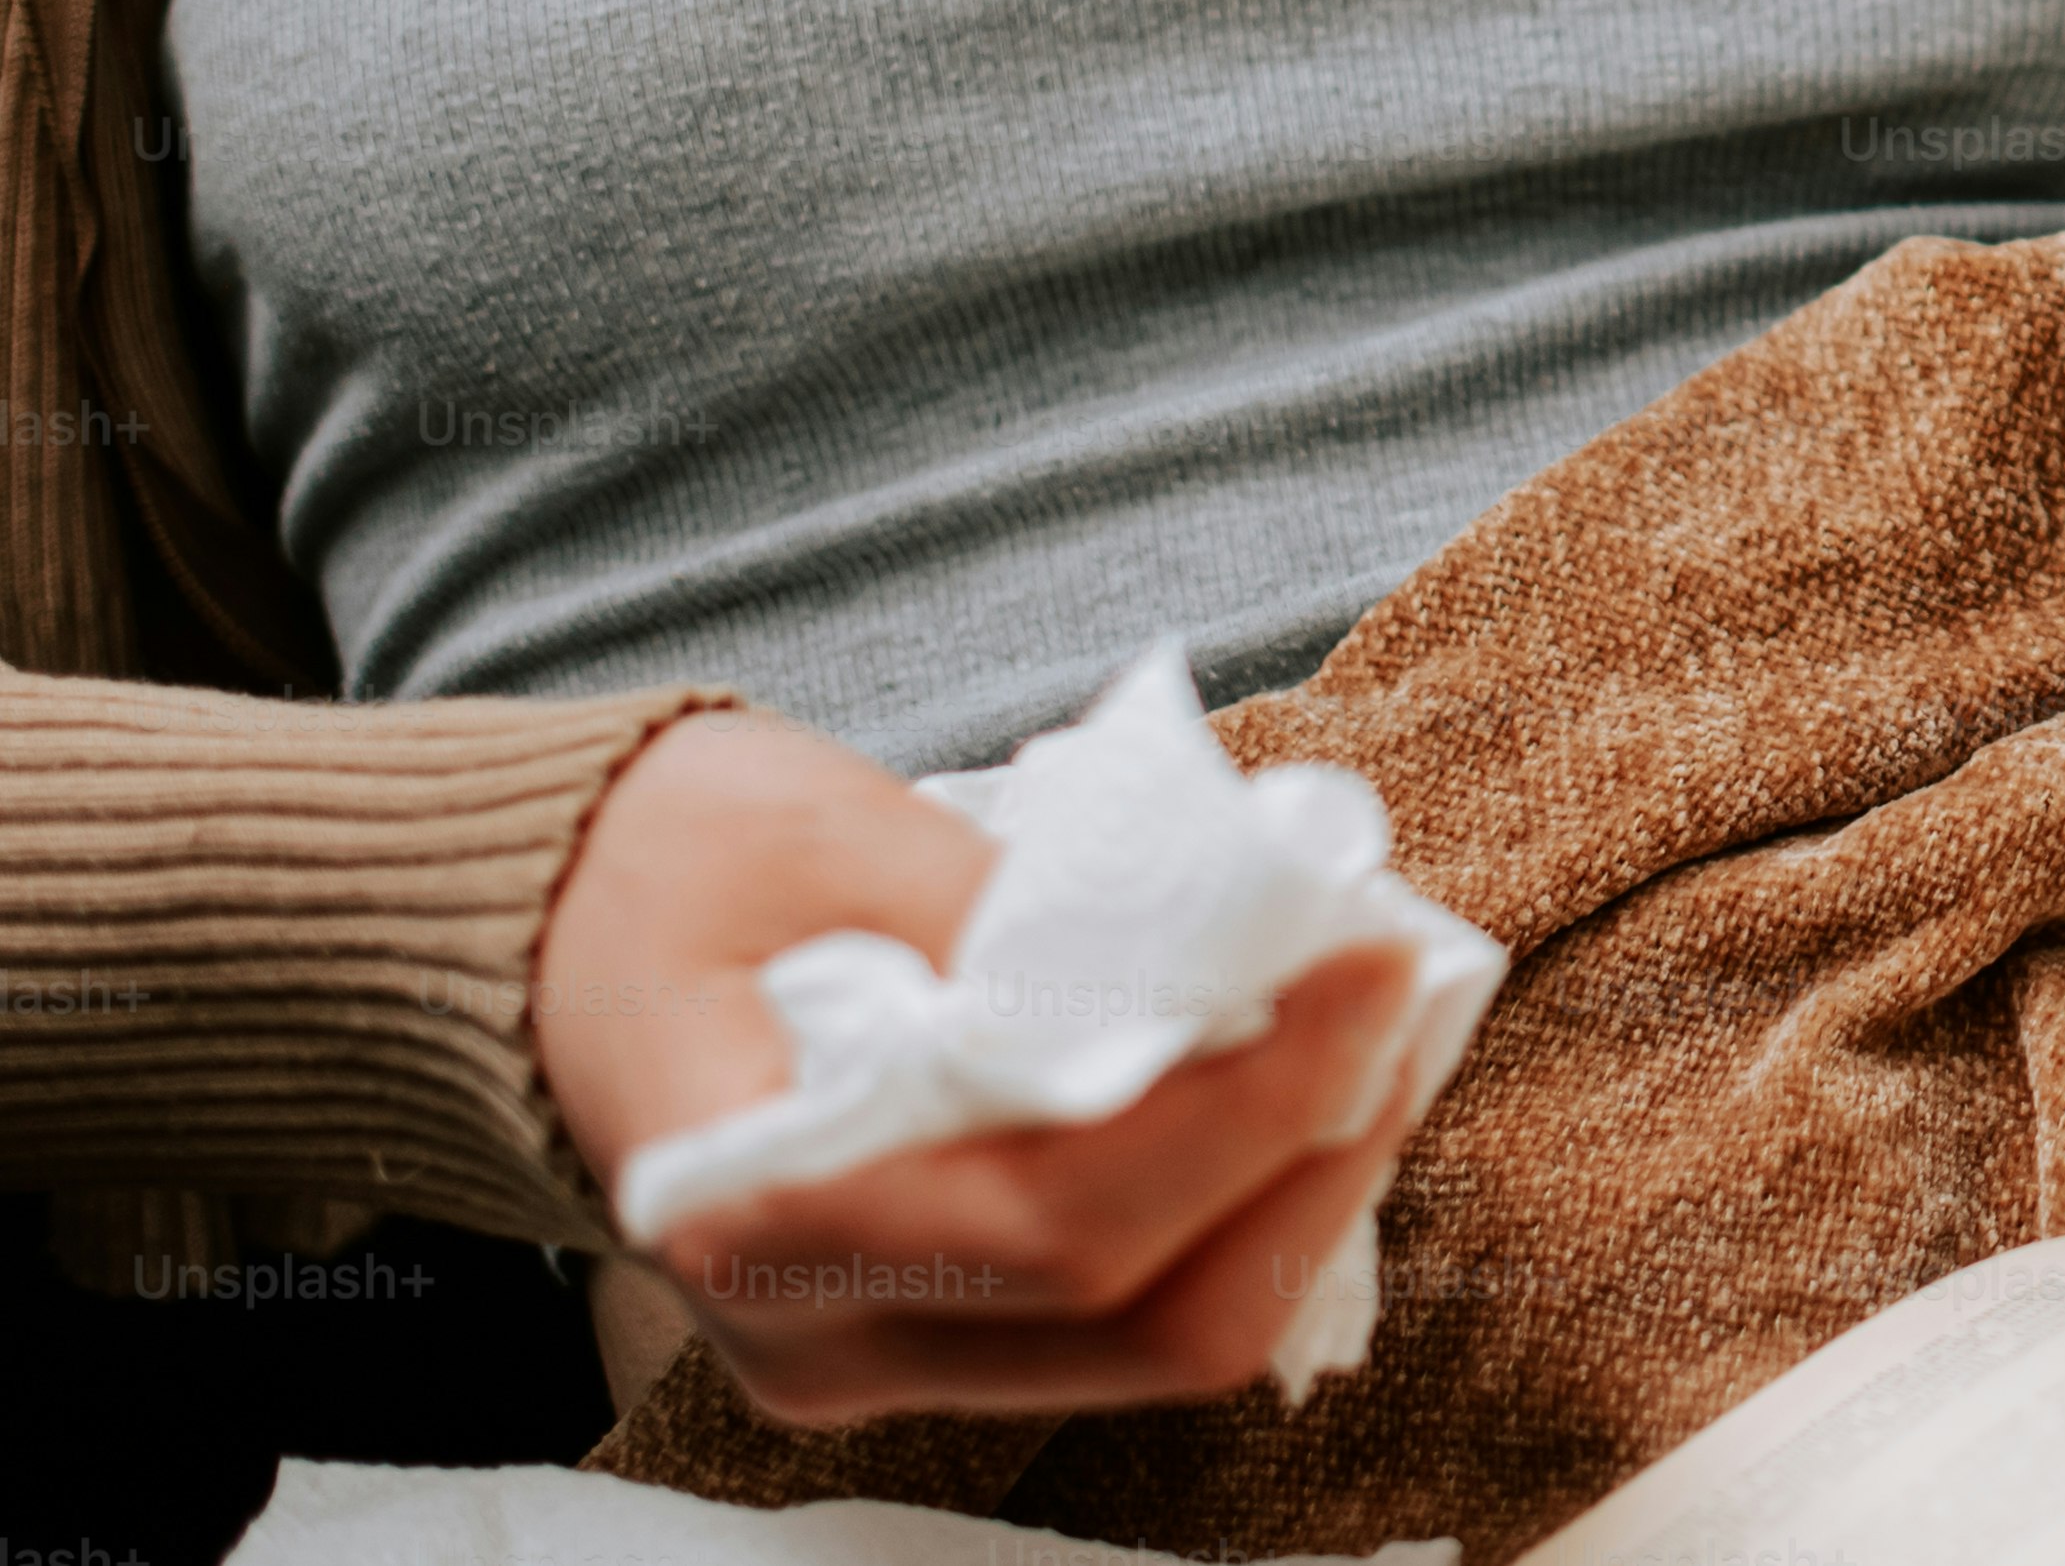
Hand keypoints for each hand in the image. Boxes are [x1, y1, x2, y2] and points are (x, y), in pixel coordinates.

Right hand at [537, 708, 1423, 1420]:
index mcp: (759, 1221)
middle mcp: (820, 1340)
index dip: (1255, 1109)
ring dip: (1299, 1195)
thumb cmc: (656, 868)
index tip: (1373, 962)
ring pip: (1156, 1345)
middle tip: (1400, 992)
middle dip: (1313, 1160)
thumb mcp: (815, 832)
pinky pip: (1123, 1315)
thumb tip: (1216, 952)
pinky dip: (1236, 1212)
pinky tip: (1295, 1088)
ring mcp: (873, 1358)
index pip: (1070, 1226)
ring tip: (1377, 1034)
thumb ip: (1005, 911)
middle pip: (1146, 1321)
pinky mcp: (924, 1334)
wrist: (538, 944)